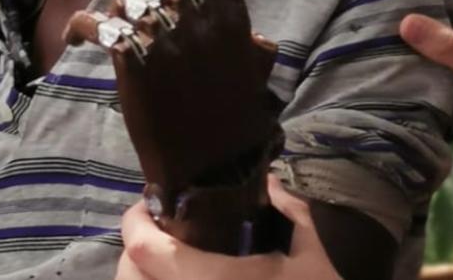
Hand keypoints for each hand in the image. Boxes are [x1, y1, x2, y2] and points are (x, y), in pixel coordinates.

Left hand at [65, 0, 282, 252]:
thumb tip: (256, 38)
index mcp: (230, 18)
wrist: (213, 164)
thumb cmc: (237, 121)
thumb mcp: (256, 73)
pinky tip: (76, 36)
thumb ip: (253, 47)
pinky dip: (81, 27)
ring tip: (117, 26)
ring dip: (120, 10)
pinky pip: (98, 24)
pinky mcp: (132, 56)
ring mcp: (163, 33)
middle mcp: (196, 17)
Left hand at [115, 176, 341, 279]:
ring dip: (145, 277)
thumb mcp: (317, 246)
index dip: (136, 223)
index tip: (146, 203)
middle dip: (135, 252)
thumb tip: (268, 182)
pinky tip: (187, 279)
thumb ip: (290, 208)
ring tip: (170, 259)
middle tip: (159, 231)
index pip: (149, 253)